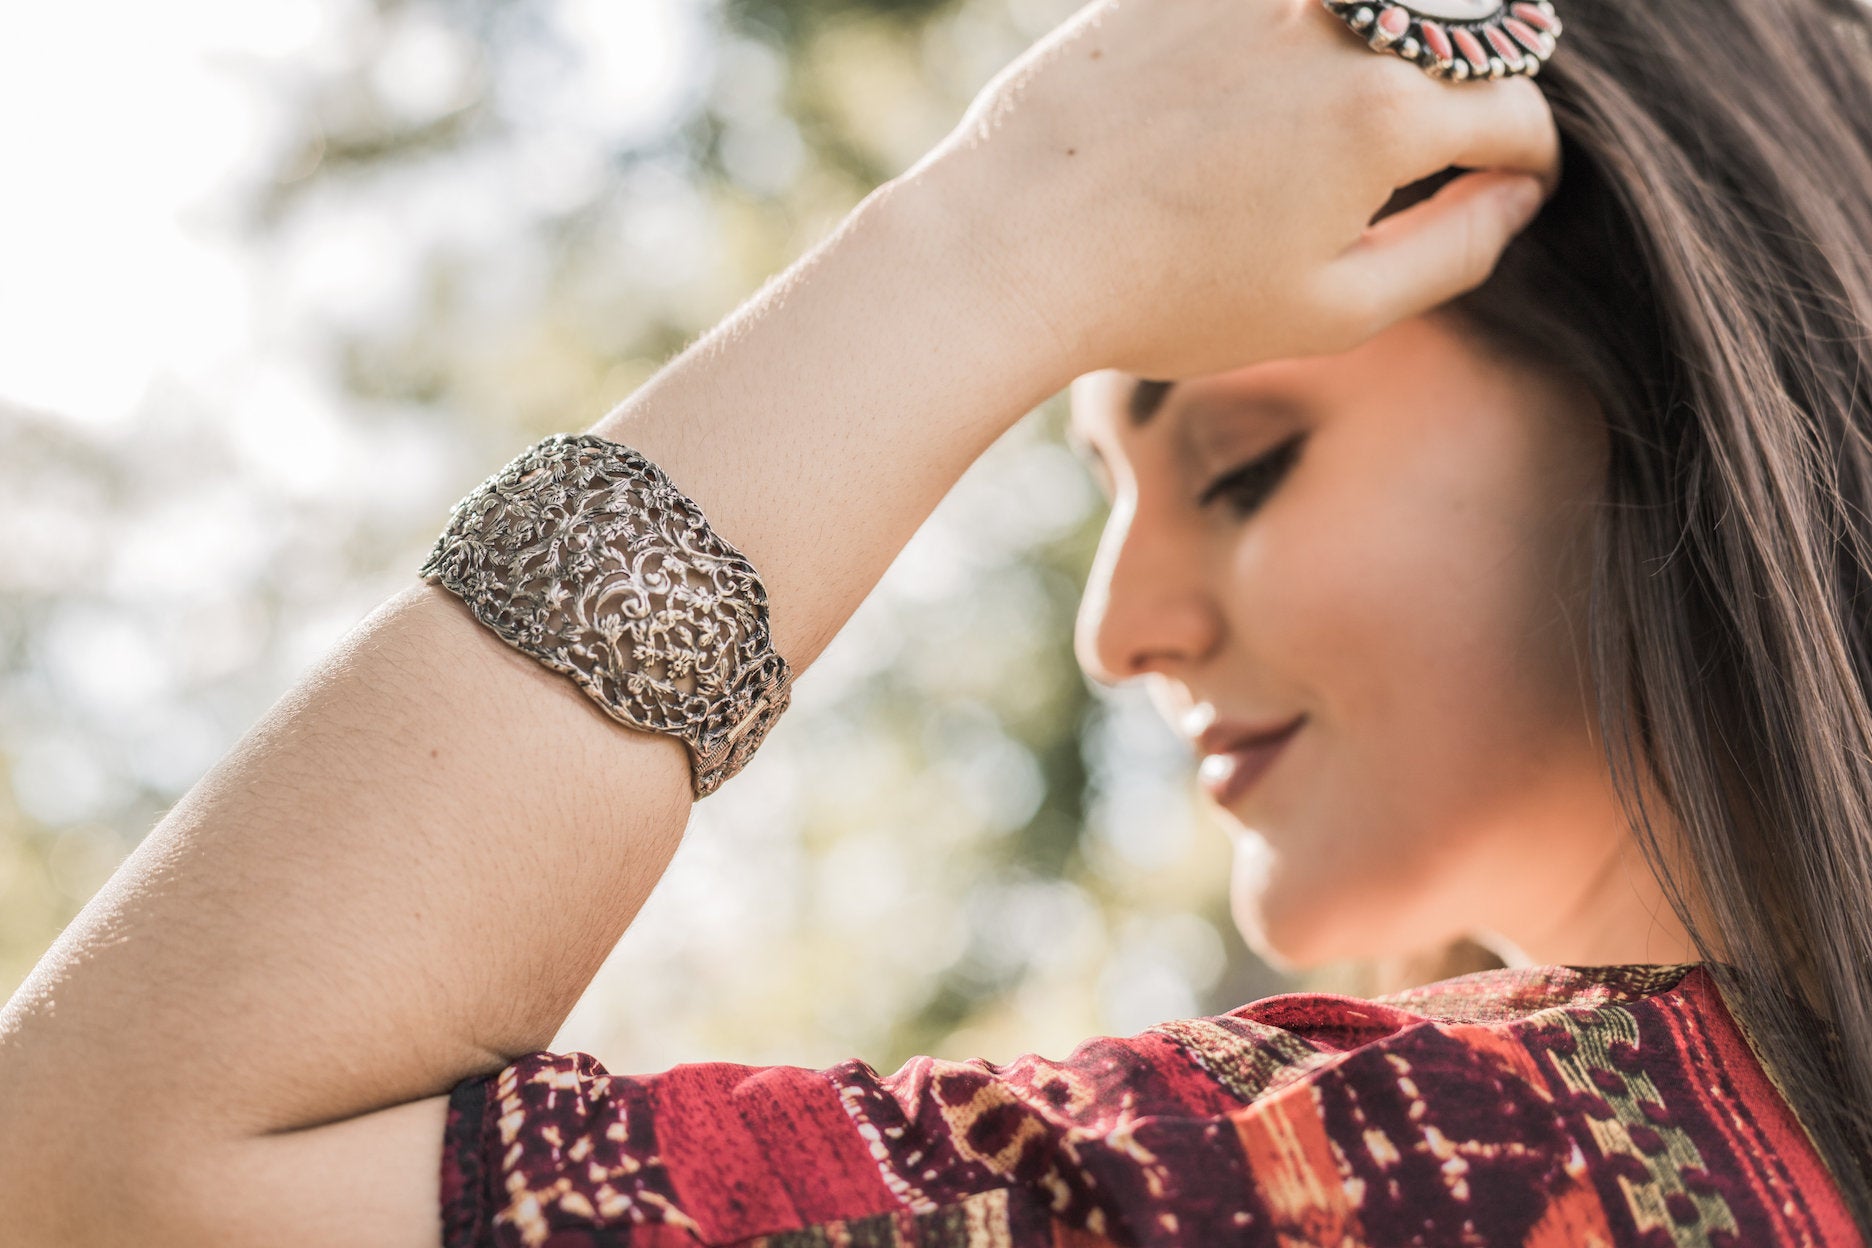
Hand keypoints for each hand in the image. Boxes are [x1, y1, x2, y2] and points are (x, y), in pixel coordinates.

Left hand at [900, 0, 1561, 379]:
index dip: (1524, 161)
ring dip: (1406, 40)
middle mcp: (1339, 23)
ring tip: (1360, 111)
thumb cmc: (1167, 297)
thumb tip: (1519, 197)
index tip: (1504, 184)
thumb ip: (1451, 251)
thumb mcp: (1330, 311)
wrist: (1013, 242)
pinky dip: (1315, 22)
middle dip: (1475, 90)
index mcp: (1386, 113)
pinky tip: (1265, 91)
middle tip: (1439, 148)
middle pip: (1469, 36)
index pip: (1516, 113)